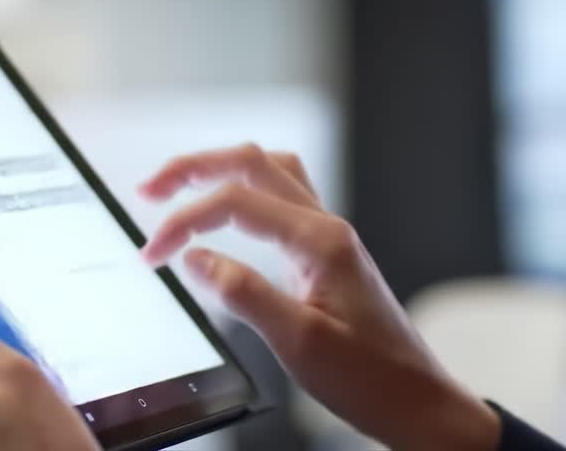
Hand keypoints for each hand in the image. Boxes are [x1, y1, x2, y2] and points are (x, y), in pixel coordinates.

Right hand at [140, 144, 499, 450]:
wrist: (416, 400)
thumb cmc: (369, 377)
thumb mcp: (299, 342)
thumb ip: (244, 293)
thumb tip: (195, 259)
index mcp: (320, 240)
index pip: (238, 202)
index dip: (186, 219)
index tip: (153, 252)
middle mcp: (325, 227)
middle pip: (253, 164)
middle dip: (195, 168)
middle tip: (149, 191)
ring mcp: (327, 237)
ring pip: (269, 173)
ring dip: (220, 171)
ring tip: (179, 188)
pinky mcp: (324, 254)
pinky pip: (280, 200)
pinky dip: (242, 194)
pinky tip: (223, 214)